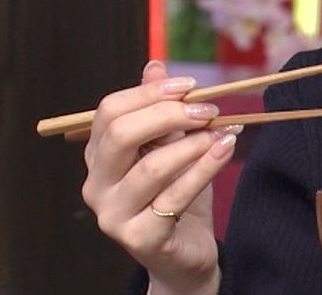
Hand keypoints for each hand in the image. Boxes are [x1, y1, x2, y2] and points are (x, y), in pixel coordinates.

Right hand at [82, 60, 241, 294]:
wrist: (185, 255)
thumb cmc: (176, 195)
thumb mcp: (170, 146)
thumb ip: (159, 110)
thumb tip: (156, 65)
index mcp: (98, 156)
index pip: (109, 111)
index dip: (150, 93)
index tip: (190, 85)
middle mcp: (96, 185)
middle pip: (120, 135)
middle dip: (168, 115)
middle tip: (207, 110)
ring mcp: (113, 215)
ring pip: (152, 167)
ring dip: (193, 144)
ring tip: (222, 132)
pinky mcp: (140, 239)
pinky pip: (175, 196)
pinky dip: (205, 168)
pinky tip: (226, 149)